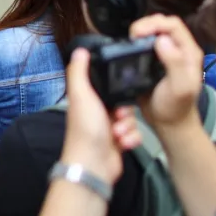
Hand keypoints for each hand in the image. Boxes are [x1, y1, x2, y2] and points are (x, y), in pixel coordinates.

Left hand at [60, 48, 141, 184]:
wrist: (94, 164)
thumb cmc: (85, 129)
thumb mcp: (81, 95)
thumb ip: (79, 72)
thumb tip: (80, 50)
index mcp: (87, 100)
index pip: (107, 86)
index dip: (116, 88)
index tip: (119, 93)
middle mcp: (97, 112)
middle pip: (123, 102)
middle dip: (125, 111)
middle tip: (118, 117)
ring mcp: (108, 128)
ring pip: (131, 119)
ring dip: (128, 126)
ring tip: (118, 133)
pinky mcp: (119, 142)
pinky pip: (135, 134)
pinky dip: (132, 139)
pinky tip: (123, 143)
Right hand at [129, 14, 204, 129]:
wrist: (169, 124)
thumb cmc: (176, 107)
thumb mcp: (179, 87)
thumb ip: (174, 63)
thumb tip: (162, 39)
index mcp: (189, 52)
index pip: (173, 25)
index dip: (154, 23)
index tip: (137, 32)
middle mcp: (179, 49)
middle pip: (162, 24)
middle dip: (145, 24)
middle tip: (131, 35)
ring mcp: (166, 54)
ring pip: (153, 32)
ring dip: (140, 31)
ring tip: (129, 40)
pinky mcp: (153, 61)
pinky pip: (144, 44)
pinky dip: (135, 42)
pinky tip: (128, 47)